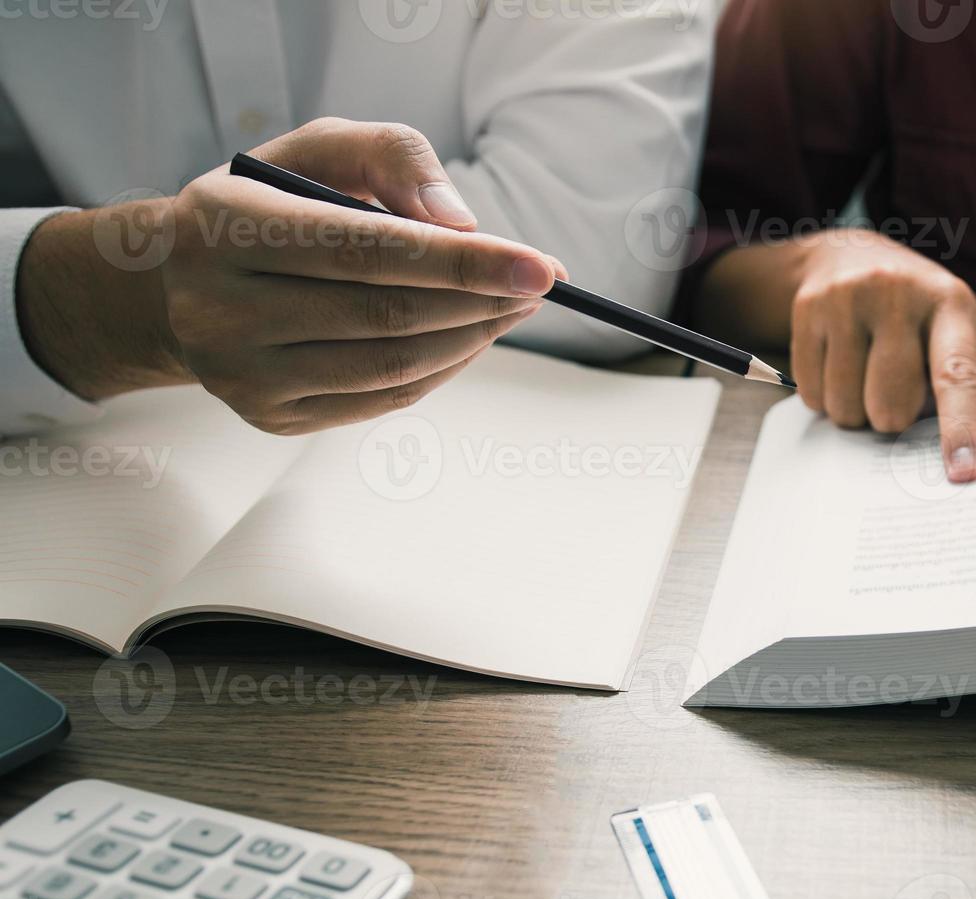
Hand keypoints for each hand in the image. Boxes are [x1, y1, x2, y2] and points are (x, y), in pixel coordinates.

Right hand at [19, 117, 564, 434]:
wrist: (177, 283)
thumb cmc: (269, 202)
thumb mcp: (316, 150)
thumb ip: (392, 158)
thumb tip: (462, 222)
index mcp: (227, 225)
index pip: (368, 249)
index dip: (464, 261)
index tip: (542, 266)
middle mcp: (222, 308)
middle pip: (388, 314)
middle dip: (482, 301)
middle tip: (539, 285)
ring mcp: (243, 374)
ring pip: (392, 367)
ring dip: (472, 339)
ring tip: (511, 308)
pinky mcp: (270, 416)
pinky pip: (381, 400)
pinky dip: (442, 370)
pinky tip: (469, 338)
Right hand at [789, 232, 975, 481]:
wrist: (853, 256)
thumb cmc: (921, 311)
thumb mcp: (963, 329)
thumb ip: (969, 378)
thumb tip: (955, 445)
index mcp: (950, 303)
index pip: (956, 376)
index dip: (960, 428)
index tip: (963, 472)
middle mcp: (898, 294)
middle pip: (890, 405)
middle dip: (893, 419)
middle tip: (895, 394)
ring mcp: (847, 298)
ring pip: (845, 407)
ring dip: (856, 411)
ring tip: (865, 375)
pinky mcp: (808, 309)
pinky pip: (811, 394)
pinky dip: (827, 397)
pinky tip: (839, 365)